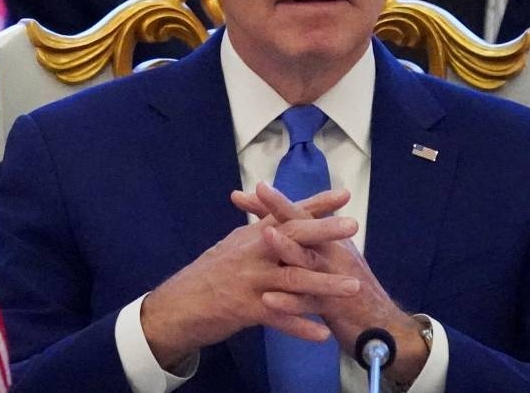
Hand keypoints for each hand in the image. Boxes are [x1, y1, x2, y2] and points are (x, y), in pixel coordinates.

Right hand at [140, 188, 360, 370]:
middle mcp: (253, 252)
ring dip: (325, 283)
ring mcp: (250, 280)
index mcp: (252, 235)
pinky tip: (323, 334)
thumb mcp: (233, 246)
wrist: (176, 306)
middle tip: (353, 225)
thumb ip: (257, 230)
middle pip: (292, 237)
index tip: (343, 194)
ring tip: (353, 286)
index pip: (287, 213)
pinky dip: (301, 326)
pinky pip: (279, 318)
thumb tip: (277, 215)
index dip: (315, 204)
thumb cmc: (209, 274)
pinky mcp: (245, 309)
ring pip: (293, 279)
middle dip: (324, 230)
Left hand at [234, 183, 430, 384]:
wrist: (380, 325)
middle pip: (306, 225)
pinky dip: (289, 302)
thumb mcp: (333, 262)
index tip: (256, 186)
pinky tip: (268, 300)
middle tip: (260, 190)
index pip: (302, 214)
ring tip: (266, 234)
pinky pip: (308, 303)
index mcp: (330, 241)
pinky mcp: (333, 307)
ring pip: (307, 260)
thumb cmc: (350, 290)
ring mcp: (334, 278)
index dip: (278, 202)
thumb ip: (311, 246)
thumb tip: (287, 228)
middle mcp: (333, 252)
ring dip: (287, 248)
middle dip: (282, 208)